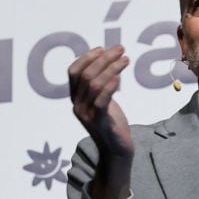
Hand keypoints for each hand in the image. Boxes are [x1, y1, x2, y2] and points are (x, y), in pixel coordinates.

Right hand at [67, 46, 134, 198]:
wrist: (116, 150)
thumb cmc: (111, 123)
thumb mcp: (102, 101)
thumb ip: (99, 85)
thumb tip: (107, 61)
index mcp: (75, 98)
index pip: (73, 72)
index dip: (86, 57)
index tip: (102, 48)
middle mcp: (77, 105)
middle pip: (85, 75)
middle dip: (103, 58)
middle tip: (120, 49)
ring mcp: (86, 114)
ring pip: (93, 84)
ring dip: (111, 68)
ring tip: (125, 59)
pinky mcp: (99, 122)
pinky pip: (101, 100)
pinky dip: (110, 86)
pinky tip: (120, 77)